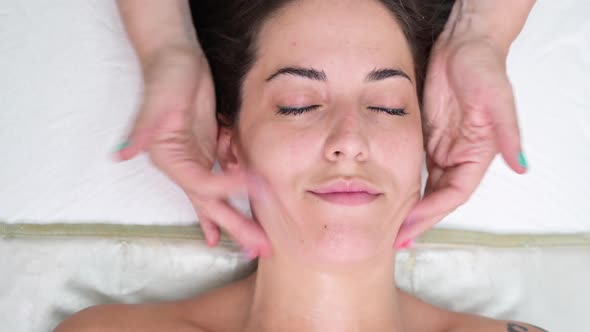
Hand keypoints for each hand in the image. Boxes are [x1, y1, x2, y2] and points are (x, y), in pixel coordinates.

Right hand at [114, 46, 270, 256]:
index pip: (201, 183)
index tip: (253, 183)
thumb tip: (121, 154)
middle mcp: (182, 165)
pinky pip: (224, 177)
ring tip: (256, 239)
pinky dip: (235, 193)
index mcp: (169, 158)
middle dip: (235, 225)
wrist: (176, 57)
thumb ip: (142, 130)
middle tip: (258, 247)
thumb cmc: (166, 77)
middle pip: (210, 202)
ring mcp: (196, 158)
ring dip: (237, 217)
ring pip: (218, 196)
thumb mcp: (156, 103)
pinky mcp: (208, 148)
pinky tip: (247, 207)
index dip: (226, 187)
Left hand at [394, 36, 526, 247]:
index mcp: (478, 154)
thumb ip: (508, 133)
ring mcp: (443, 148)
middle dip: (418, 219)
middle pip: (438, 197)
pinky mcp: (427, 138)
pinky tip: (389, 196)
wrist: (462, 45)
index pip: (455, 193)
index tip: (411, 224)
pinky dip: (404, 184)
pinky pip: (415, 168)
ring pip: (426, 187)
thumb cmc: (483, 68)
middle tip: (395, 238)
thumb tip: (522, 167)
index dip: (434, 211)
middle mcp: (461, 156)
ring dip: (410, 207)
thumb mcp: (496, 99)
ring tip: (390, 226)